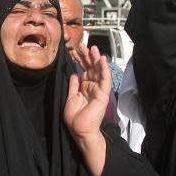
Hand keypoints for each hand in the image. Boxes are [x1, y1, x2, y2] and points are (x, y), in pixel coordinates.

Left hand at [63, 43, 110, 175]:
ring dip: (95, 59)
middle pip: (90, 68)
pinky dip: (104, 69)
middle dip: (86, 56)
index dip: (79, 60)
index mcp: (84, 87)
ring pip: (98, 71)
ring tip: (92, 47)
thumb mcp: (71, 98)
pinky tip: (102, 59)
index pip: (83, 70)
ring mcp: (98, 90)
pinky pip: (105, 79)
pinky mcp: (103, 94)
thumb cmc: (75, 118)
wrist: (80, 130)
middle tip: (81, 44)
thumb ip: (73, 86)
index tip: (74, 51)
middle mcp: (92, 87)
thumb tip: (73, 74)